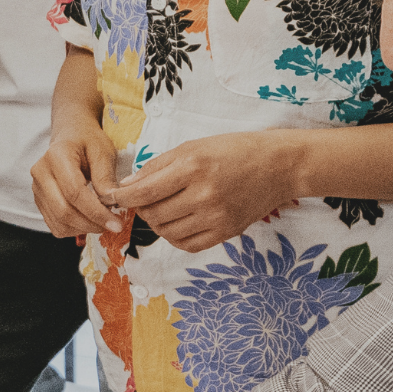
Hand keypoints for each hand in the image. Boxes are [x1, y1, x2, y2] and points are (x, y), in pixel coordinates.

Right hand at [30, 122, 123, 237]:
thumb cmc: (88, 141)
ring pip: (58, 222)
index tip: (116, 224)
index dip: (96, 213)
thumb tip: (110, 202)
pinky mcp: (39, 200)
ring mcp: (37, 188)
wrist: (71, 135)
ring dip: (84, 228)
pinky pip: (55, 225)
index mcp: (56, 157)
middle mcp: (41, 173)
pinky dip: (74, 229)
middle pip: (63, 211)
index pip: (74, 193)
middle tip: (113, 225)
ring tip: (102, 221)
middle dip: (91, 224)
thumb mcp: (103, 152)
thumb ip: (105, 176)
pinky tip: (88, 220)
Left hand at [104, 133, 306, 253]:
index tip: (114, 197)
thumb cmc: (233, 150)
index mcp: (192, 167)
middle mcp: (204, 195)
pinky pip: (187, 245)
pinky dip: (174, 237)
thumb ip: (157, 166)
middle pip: (153, 214)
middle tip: (145, 199)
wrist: (278, 166)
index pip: (143, 192)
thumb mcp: (193, 147)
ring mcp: (216, 217)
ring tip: (163, 208)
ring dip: (157, 223)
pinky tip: (178, 222)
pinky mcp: (226, 232)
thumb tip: (126, 186)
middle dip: (141, 208)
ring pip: (167, 232)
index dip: (122, 198)